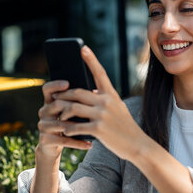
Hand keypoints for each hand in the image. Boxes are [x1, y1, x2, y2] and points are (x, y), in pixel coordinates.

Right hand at [36, 80, 92, 159]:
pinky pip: (63, 140)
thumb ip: (78, 102)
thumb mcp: (71, 112)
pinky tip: (89, 144)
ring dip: (77, 127)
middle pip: (55, 105)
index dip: (55, 85)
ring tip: (92, 128)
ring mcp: (42, 126)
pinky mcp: (44, 140)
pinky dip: (77, 142)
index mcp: (49, 102)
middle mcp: (44, 112)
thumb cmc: (68, 125)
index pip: (47, 89)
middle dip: (72, 107)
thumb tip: (97, 92)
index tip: (67, 83)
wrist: (54, 146)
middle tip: (88, 108)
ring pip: (60, 124)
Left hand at [53, 46, 145, 160]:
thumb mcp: (118, 108)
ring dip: (62, 113)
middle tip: (54, 99)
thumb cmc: (125, 127)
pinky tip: (66, 131)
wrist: (137, 145)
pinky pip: (76, 126)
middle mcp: (106, 101)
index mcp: (111, 94)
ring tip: (59, 117)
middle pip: (77, 92)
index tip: (83, 48)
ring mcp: (102, 115)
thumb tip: (90, 92)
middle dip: (63, 96)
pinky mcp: (98, 129)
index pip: (100, 73)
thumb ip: (104, 99)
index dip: (91, 60)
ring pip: (73, 108)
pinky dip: (68, 129)